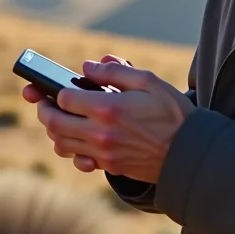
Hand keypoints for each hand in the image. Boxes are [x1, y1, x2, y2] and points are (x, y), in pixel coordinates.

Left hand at [22, 55, 193, 181]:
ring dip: (54, 130)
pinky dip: (72, 150)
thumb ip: (115, 72)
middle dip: (44, 110)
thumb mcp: (148, 82)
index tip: (59, 88)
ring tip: (58, 119)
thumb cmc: (172, 113)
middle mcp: (100, 133)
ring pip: (62, 144)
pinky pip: (79, 160)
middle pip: (54, 123)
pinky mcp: (110, 166)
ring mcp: (103, 153)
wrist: (191, 152)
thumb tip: (88, 66)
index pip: (64, 99)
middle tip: (43, 102)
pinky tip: (77, 141)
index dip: (57, 91)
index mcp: (108, 108)